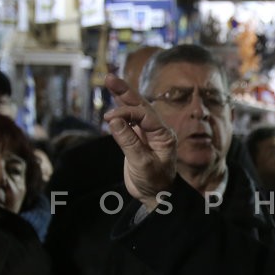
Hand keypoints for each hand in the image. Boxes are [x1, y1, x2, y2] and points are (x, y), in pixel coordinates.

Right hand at [102, 73, 176, 210]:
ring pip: (135, 110)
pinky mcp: (138, 139)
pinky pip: (129, 120)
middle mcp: (158, 131)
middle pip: (142, 106)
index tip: (109, 118)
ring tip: (110, 81)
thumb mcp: (141, 163)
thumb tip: (114, 119)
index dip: (126, 112)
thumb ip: (128, 141)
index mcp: (165, 136)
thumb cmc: (154, 183)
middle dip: (126, 92)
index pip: (145, 115)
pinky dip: (121, 110)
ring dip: (123, 97)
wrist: (156, 197)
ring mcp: (148, 134)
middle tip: (110, 78)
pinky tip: (114, 100)